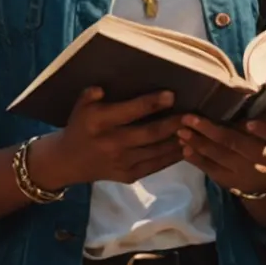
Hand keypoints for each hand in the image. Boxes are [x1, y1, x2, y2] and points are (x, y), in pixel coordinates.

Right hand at [36, 88, 185, 187]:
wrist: (69, 162)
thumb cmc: (80, 127)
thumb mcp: (80, 106)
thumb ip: (91, 94)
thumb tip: (103, 87)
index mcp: (99, 123)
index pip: (129, 112)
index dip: (151, 104)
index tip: (172, 95)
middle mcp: (112, 144)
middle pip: (149, 134)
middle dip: (173, 123)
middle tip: (193, 113)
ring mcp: (122, 163)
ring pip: (157, 151)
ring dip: (178, 140)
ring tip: (196, 128)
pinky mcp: (129, 176)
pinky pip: (156, 165)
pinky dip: (173, 156)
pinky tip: (187, 145)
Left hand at [177, 114, 265, 195]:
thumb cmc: (265, 138)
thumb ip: (260, 108)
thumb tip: (244, 84)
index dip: (261, 129)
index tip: (248, 123)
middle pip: (238, 143)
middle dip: (211, 130)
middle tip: (189, 118)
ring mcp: (249, 173)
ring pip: (222, 157)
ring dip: (199, 144)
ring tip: (182, 132)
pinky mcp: (234, 183)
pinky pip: (213, 171)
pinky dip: (198, 160)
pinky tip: (185, 149)